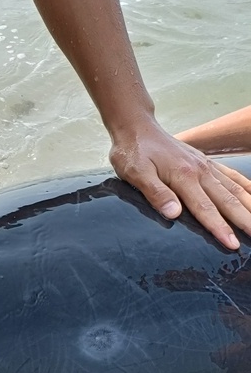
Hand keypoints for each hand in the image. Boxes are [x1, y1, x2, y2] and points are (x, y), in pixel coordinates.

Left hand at [109, 121, 250, 249]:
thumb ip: (156, 193)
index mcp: (184, 176)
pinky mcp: (206, 162)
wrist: (137, 128)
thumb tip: (174, 214)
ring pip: (235, 189)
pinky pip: (232, 176)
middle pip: (227, 200)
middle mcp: (201, 171)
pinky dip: (246, 187)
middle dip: (244, 221)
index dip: (220, 228)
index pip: (205, 208)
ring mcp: (206, 166)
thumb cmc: (133, 152)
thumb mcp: (136, 174)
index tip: (232, 244)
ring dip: (250, 207)